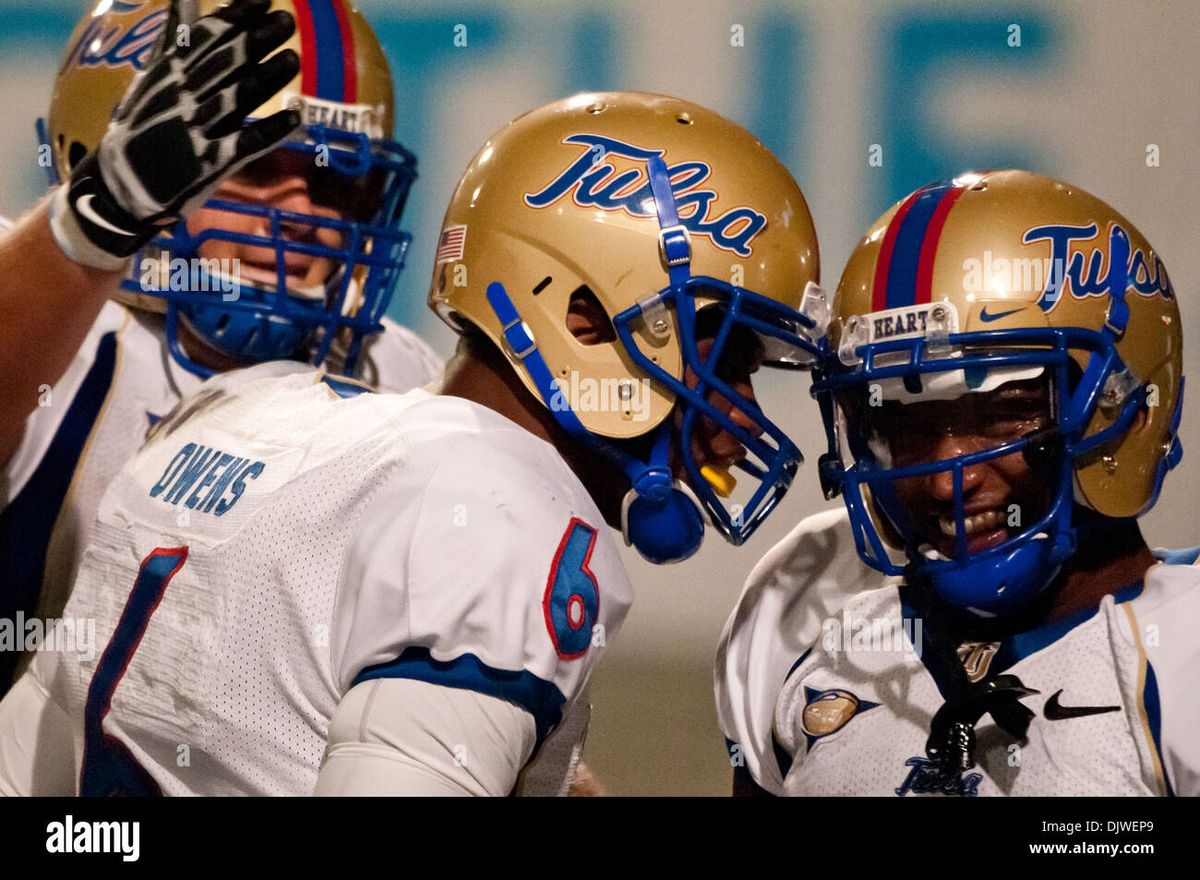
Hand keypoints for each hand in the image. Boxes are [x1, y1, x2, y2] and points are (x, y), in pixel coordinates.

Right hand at [52, 0, 301, 269]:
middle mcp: (182, 97)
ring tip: (293, 58)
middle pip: (224, 63)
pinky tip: (295, 118)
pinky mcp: (209, 163)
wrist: (119, 187)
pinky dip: (270, 131)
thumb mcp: (151, 81)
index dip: (235, 16)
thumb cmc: (142, 128)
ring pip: (237, 98)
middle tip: (286, 21)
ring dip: (266, 78)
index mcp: (167, 74)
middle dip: (256, 39)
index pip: (204, 37)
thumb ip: (173, 44)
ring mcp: (195, 130)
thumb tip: (185, 0)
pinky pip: (245, 144)